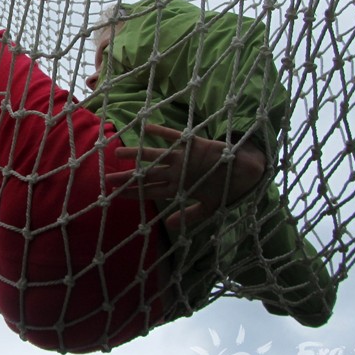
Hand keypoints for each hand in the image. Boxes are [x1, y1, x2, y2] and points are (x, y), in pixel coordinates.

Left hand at [105, 124, 266, 229]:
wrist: (246, 174)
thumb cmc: (226, 190)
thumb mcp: (208, 208)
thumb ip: (189, 216)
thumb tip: (169, 226)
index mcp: (178, 187)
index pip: (151, 191)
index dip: (134, 193)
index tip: (115, 195)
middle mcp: (176, 172)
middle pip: (147, 175)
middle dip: (128, 177)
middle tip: (108, 179)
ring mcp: (183, 158)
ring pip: (155, 155)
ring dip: (137, 154)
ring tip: (118, 152)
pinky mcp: (194, 145)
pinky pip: (174, 137)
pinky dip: (161, 132)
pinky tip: (146, 127)